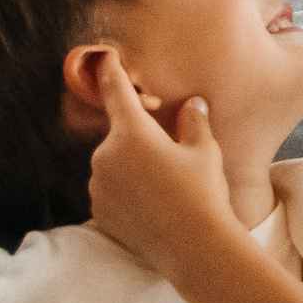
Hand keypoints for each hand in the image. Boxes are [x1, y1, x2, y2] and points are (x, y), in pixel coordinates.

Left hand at [87, 56, 236, 280]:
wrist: (193, 247)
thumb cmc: (202, 192)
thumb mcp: (205, 151)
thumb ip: (193, 122)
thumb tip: (192, 105)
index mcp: (131, 133)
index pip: (115, 91)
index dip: (110, 70)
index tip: (104, 56)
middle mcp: (105, 156)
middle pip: (119, 135)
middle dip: (139, 137)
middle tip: (172, 155)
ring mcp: (97, 186)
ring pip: (113, 164)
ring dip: (131, 166)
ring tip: (166, 186)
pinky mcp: (98, 212)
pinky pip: (110, 191)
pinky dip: (126, 191)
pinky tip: (153, 204)